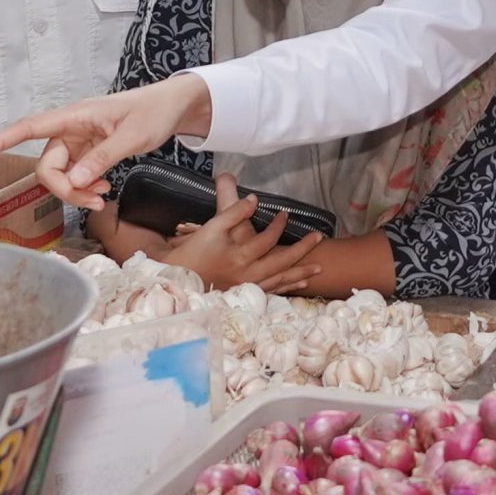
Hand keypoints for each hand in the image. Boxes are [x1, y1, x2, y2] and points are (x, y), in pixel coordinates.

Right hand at [0, 73, 212, 207]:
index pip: (29, 128)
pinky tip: (103, 189)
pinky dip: (85, 188)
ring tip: (103, 197)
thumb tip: (74, 181)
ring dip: (76, 192)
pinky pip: (75, 176)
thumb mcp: (133, 136)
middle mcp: (70, 129)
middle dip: (64, 189)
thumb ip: (102, 158)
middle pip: (47, 165)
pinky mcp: (87, 153)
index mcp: (75, 116)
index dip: (1, 140)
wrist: (173, 108)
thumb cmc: (153, 112)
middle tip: (95, 200)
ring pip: (61, 175)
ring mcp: (78, 142)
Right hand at [162, 174, 322, 293]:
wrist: (177, 281)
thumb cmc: (192, 253)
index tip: (286, 214)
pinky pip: (271, 292)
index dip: (279, 225)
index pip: (267, 239)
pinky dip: (287, 288)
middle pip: (282, 263)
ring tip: (318, 268)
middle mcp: (247, 275)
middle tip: (319, 238)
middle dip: (303, 250)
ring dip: (300, 274)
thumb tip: (253, 199)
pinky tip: (299, 286)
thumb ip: (233, 212)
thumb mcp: (211, 228)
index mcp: (240, 257)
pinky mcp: (245, 295)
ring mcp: (247, 287)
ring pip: (280, 280)